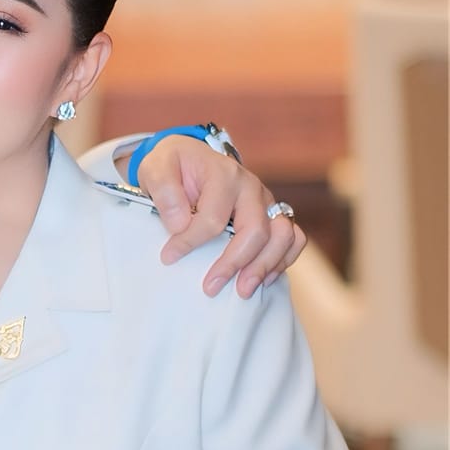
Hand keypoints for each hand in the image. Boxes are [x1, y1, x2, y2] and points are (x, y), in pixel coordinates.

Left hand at [133, 138, 306, 297]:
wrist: (190, 158)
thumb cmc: (173, 167)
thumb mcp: (156, 168)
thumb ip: (164, 192)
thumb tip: (180, 224)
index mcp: (224, 174)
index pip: (213, 218)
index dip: (190, 242)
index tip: (169, 257)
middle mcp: (251, 187)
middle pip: (255, 230)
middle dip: (233, 263)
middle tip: (210, 288)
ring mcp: (266, 201)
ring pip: (282, 236)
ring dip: (264, 266)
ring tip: (243, 290)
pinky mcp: (272, 215)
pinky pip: (293, 239)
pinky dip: (282, 261)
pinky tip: (262, 280)